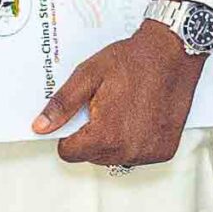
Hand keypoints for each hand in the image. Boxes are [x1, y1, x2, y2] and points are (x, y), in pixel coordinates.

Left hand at [33, 19, 197, 169]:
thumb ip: (62, 105)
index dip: (67, 134)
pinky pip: (138, 155)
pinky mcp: (164, 151)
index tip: (75, 118)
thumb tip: (41, 126)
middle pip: (92, 156)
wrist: (171, 54)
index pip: (69, 153)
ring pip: (114, 157)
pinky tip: (138, 116)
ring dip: (112, 140)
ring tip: (121, 108)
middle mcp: (128, 150)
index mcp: (106, 135)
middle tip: (102, 105)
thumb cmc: (133, 62)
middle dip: (90, 135)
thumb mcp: (88, 75)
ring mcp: (148, 153)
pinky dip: (134, 141)